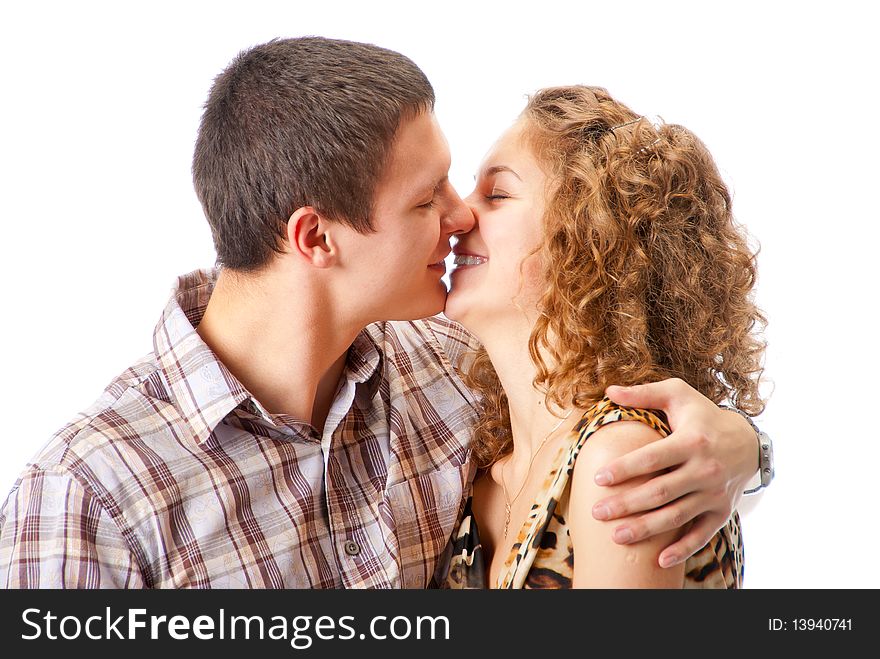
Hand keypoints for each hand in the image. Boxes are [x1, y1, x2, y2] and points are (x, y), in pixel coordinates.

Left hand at [592, 378, 758, 567]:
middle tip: (597, 513)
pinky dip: (682, 550)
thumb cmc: (702, 415)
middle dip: (626, 504)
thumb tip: (609, 391)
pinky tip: (659, 561)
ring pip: (676, 516)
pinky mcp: (721, 512)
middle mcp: (705, 469)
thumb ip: (643, 393)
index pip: (652, 458)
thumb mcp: (677, 395)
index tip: (598, 478)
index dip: (625, 469)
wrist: (747, 441)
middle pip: (660, 492)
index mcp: (691, 441)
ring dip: (646, 529)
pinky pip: (701, 534)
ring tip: (616, 537)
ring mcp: (714, 494)